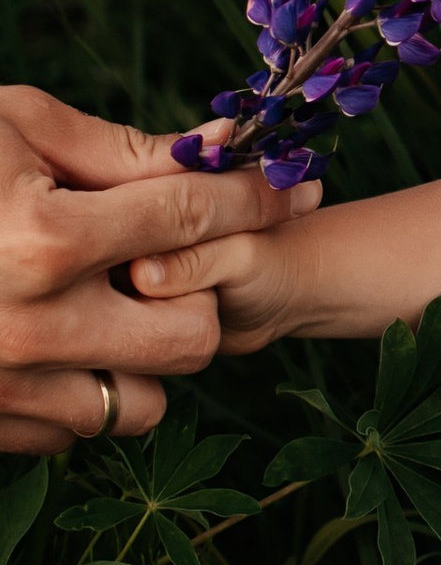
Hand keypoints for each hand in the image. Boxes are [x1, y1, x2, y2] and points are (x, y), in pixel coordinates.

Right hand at [0, 87, 317, 454]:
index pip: (193, 217)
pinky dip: (79, 393)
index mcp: (41, 237)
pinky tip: (45, 343)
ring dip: (139, 360)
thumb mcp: (12, 130)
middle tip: (161, 265)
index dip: (255, 198)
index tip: (289, 187)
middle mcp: (30, 325)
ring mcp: (4, 388)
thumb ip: (120, 151)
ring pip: (144, 403)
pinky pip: (76, 434)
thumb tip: (221, 148)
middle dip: (193, 300)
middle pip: (193, 338)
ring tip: (98, 309)